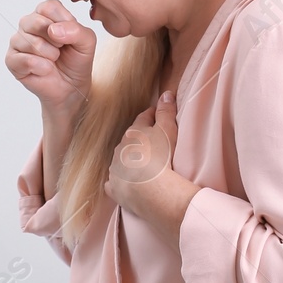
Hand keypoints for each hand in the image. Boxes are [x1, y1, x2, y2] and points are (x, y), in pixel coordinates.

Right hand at [5, 0, 94, 112]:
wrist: (71, 87)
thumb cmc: (77, 60)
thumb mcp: (87, 42)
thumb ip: (76, 30)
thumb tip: (53, 30)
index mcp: (46, 14)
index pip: (48, 7)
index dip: (63, 23)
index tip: (69, 36)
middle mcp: (28, 24)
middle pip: (35, 21)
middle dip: (55, 40)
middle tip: (61, 49)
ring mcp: (18, 41)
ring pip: (29, 42)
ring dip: (49, 54)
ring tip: (54, 59)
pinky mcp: (12, 60)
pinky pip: (23, 59)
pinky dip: (40, 67)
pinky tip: (46, 69)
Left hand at [105, 93, 198, 246]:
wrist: (149, 190)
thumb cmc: (161, 157)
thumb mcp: (168, 130)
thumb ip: (166, 111)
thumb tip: (166, 93)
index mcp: (134, 132)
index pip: (143, 118)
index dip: (151, 115)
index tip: (157, 114)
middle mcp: (121, 148)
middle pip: (130, 139)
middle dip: (139, 138)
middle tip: (152, 141)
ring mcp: (115, 168)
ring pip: (121, 159)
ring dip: (130, 159)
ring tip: (142, 163)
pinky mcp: (114, 187)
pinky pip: (114, 182)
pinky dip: (119, 181)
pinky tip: (124, 183)